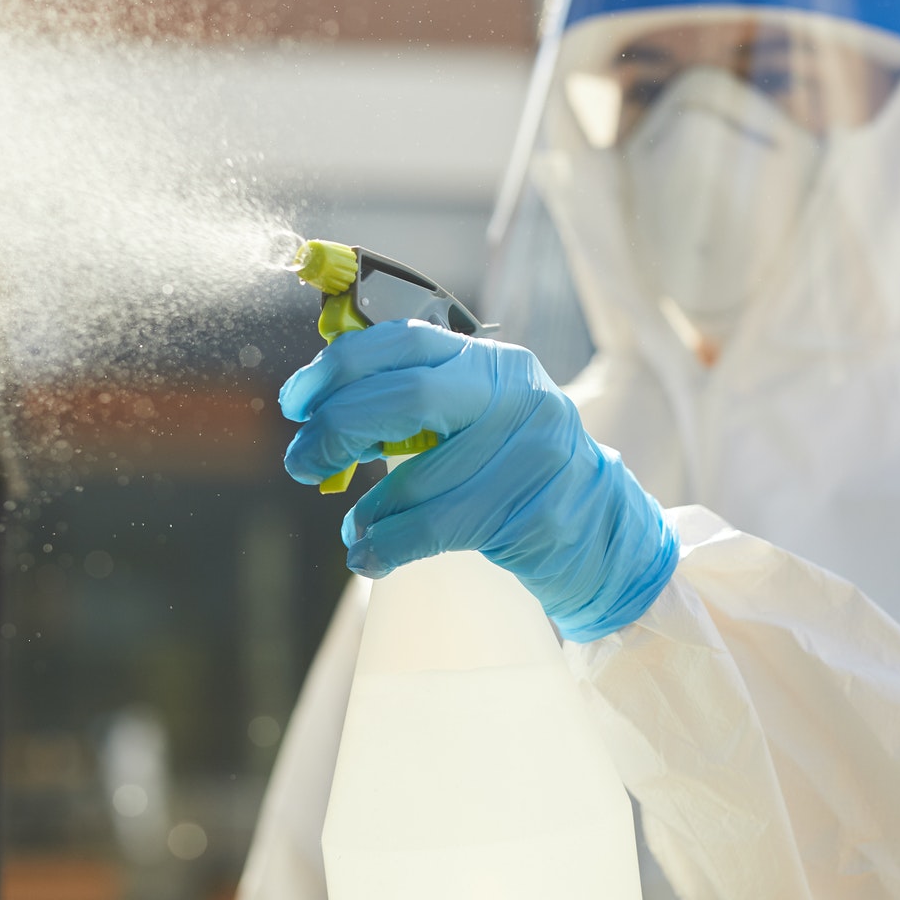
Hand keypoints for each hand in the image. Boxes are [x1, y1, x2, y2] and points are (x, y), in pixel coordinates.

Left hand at [279, 320, 677, 642]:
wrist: (603, 531)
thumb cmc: (519, 472)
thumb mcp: (478, 418)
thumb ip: (416, 404)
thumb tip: (323, 410)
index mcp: (494, 362)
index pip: (405, 342)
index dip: (338, 367)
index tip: (296, 401)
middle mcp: (517, 395)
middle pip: (405, 398)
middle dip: (337, 430)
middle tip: (302, 462)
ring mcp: (531, 453)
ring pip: (417, 479)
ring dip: (367, 510)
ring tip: (354, 528)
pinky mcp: (534, 511)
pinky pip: (437, 528)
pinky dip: (389, 546)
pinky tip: (370, 557)